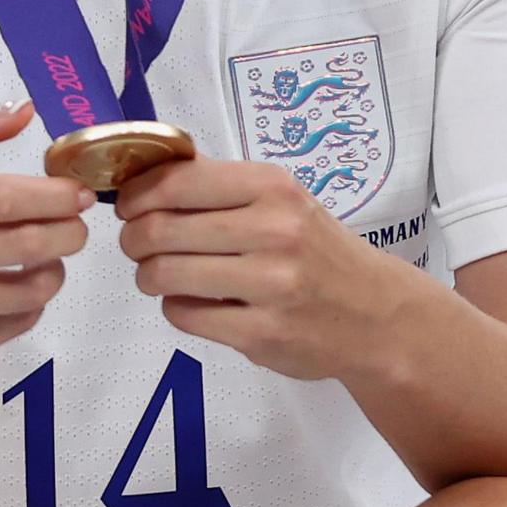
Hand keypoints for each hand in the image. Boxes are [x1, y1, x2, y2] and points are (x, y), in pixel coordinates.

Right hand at [0, 102, 96, 383]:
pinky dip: (28, 308)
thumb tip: (22, 110)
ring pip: (27, 291)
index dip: (52, 196)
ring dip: (52, 273)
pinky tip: (15, 294)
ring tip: (46, 262)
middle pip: (24, 244)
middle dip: (67, 234)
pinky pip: (13, 327)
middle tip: (75, 228)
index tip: (78, 195)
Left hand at [117, 157, 418, 379]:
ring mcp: (271, 285)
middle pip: (157, 230)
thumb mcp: (280, 200)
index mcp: (272, 188)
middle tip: (138, 245)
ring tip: (161, 275)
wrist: (379, 315)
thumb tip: (138, 173)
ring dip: (148, 275)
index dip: (134, 196)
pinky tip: (197, 302)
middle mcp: (274, 231)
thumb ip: (217, 186)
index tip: (127, 207)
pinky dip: (176, 308)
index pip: (173, 182)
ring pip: (163, 273)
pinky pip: (182, 314)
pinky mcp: (263, 333)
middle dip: (133, 239)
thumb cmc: (317, 250)